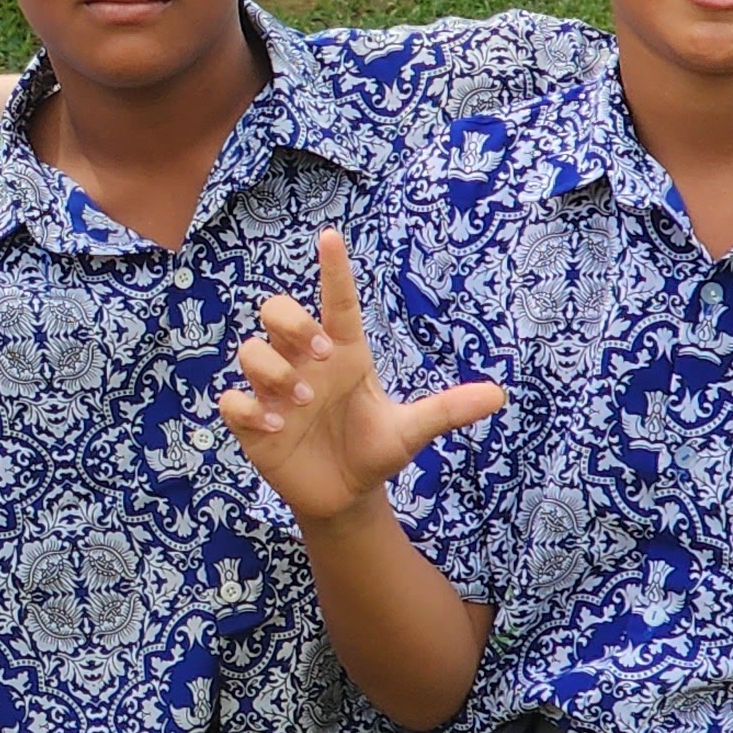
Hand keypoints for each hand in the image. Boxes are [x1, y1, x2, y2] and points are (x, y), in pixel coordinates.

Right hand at [217, 231, 505, 524]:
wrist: (344, 495)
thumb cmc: (374, 451)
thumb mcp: (410, 431)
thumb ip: (447, 410)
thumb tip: (499, 394)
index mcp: (344, 355)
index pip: (336, 302)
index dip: (334, 269)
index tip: (332, 237)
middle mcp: (304, 364)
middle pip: (277, 310)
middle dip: (291, 323)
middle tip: (319, 355)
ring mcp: (275, 390)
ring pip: (251, 350)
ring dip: (275, 372)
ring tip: (301, 404)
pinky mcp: (252, 421)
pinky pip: (233, 399)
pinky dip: (249, 408)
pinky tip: (275, 426)